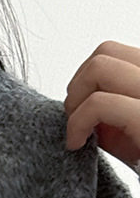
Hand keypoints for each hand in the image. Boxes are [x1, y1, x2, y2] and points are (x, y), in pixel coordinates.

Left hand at [64, 40, 139, 169]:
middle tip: (75, 123)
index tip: (80, 112)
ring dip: (74, 102)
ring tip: (77, 134)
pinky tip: (76, 145)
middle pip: (104, 52)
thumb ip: (107, 108)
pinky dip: (76, 124)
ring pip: (99, 67)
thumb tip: (74, 101)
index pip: (112, 52)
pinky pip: (99, 104)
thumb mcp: (124, 129)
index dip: (85, 79)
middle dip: (77, 87)